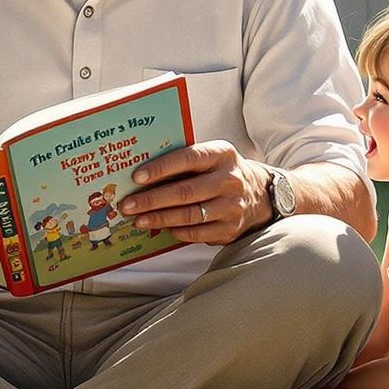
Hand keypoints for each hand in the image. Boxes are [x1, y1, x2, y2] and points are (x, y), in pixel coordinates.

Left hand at [119, 141, 269, 244]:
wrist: (259, 193)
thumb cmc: (221, 172)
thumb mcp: (211, 157)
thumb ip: (185, 160)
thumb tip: (142, 172)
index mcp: (221, 154)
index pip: (187, 158)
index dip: (160, 168)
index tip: (136, 177)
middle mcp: (229, 180)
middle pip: (185, 192)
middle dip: (152, 200)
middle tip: (128, 205)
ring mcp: (232, 206)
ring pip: (189, 215)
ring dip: (160, 219)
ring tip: (139, 219)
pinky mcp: (231, 229)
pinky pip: (198, 233)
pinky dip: (177, 232)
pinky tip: (162, 228)